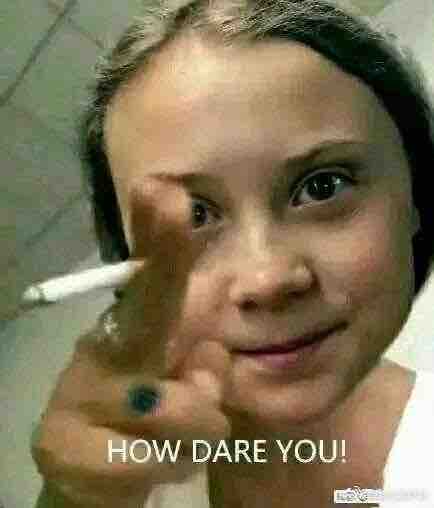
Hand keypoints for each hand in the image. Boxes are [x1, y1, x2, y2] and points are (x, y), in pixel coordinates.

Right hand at [32, 177, 230, 507]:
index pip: (152, 281)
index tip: (166, 191)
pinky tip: (148, 464)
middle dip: (167, 260)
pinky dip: (171, 467)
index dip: (162, 241)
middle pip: (145, 310)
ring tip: (184, 435)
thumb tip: (221, 282)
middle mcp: (100, 349)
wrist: (93, 476)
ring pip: (177, 408)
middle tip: (170, 201)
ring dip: (200, 428)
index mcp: (132, 329)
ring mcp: (75, 396)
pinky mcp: (59, 447)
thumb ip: (198, 333)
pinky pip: (152, 460)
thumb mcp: (181, 373)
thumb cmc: (146, 415)